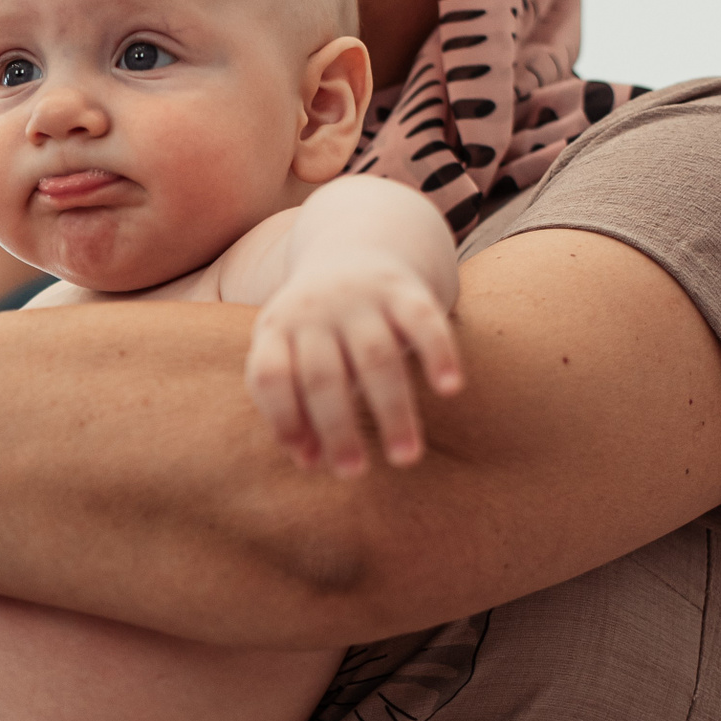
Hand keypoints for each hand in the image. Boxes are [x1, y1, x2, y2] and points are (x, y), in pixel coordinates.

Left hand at [245, 250, 462, 476]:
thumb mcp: (293, 356)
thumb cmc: (318, 329)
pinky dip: (437, 353)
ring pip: (376, 357)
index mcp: (276, 328)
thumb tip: (309, 462)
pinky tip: (449, 389)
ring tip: (405, 458)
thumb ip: (296, 408)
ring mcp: (359, 298)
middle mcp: (314, 311)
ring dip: (391, 410)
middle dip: (338, 428)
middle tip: (353, 474)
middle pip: (322, 375)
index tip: (311, 461)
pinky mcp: (404, 289)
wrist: (354, 246)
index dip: (284, 418)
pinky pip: (423, 321)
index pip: (270, 375)